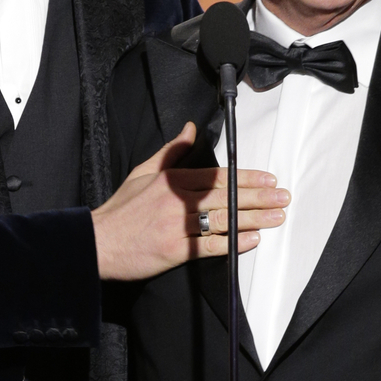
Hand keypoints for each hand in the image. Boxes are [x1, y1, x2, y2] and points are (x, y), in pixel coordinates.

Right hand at [92, 124, 288, 282]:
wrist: (98, 242)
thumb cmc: (120, 211)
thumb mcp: (143, 173)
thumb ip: (171, 152)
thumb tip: (189, 129)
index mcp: (171, 181)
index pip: (217, 176)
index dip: (246, 177)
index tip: (268, 178)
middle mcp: (176, 201)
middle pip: (225, 196)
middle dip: (259, 196)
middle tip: (282, 197)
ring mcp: (176, 226)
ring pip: (222, 219)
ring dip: (253, 218)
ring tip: (276, 217)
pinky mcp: (174, 251)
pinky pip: (209, 246)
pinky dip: (232, 243)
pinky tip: (251, 241)